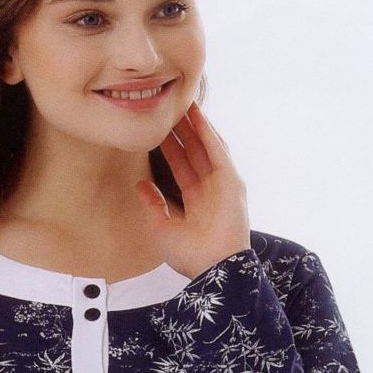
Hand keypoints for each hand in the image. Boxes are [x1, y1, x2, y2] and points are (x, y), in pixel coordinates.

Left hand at [134, 100, 252, 278]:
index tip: (157, 131)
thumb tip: (140, 184)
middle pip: (194, 152)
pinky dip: (208, 132)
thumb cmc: (191, 256)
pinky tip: (198, 116)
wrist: (214, 268)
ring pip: (206, 147)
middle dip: (183, 131)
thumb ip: (153, 204)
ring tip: (183, 104)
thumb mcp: (163, 228)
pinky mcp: (231, 180)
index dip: (170, 148)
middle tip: (169, 109)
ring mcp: (223, 183)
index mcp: (196, 202)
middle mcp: (211, 190)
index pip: (181, 167)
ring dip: (196, 126)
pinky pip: (217, 151)